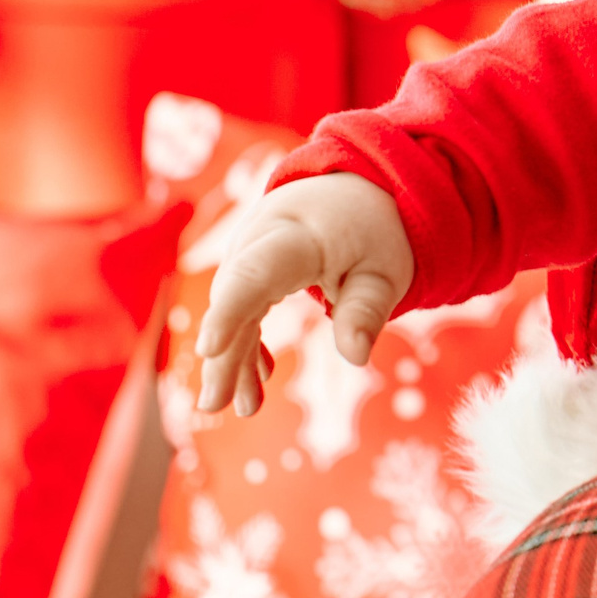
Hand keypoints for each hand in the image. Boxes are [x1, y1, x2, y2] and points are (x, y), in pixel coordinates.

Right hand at [192, 172, 413, 415]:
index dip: (230, 310)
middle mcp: (260, 239)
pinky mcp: (248, 268)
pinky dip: (245, 344)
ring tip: (245, 407)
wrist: (355, 191)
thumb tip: (356, 356)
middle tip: (216, 404)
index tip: (210, 347)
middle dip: (223, 353)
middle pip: (235, 299)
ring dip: (232, 359)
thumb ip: (368, 308)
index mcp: (296, 234)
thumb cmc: (374, 232)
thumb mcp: (386, 268)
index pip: (256, 273)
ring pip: (232, 309)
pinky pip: (239, 309)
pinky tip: (258, 377)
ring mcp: (248, 251)